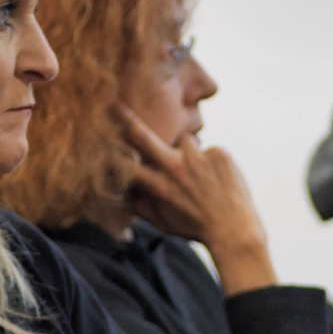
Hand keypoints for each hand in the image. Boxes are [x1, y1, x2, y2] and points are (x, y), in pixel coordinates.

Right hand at [112, 101, 276, 294]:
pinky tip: (219, 180)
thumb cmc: (197, 228)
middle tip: (113, 102)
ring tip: (202, 178)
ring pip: (186, 141)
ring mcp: (199, 157)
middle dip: (124, 117)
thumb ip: (141, 206)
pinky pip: (210, 150)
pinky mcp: (219, 153)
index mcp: (159, 186)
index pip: (125, 163)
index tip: (96, 135)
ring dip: (190, 154)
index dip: (108, 150)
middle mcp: (176, 168)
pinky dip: (213, 162)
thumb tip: (124, 194)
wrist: (236, 231)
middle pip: (143, 135)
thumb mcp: (164, 223)